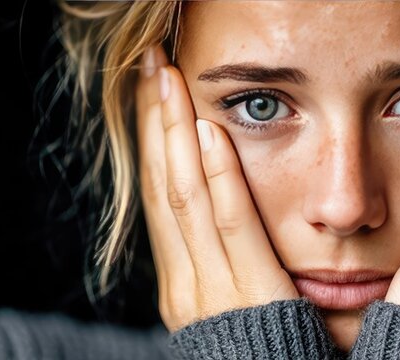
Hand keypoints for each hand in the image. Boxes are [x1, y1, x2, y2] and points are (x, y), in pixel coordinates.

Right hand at [136, 46, 298, 331]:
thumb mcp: (238, 311)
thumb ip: (232, 271)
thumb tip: (228, 226)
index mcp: (184, 286)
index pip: (162, 198)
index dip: (154, 142)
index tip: (154, 94)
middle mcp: (185, 284)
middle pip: (162, 187)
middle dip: (154, 122)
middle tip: (151, 65)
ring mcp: (209, 291)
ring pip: (183, 197)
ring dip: (173, 132)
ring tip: (167, 78)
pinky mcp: (247, 298)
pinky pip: (228, 228)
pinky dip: (215, 179)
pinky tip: (206, 135)